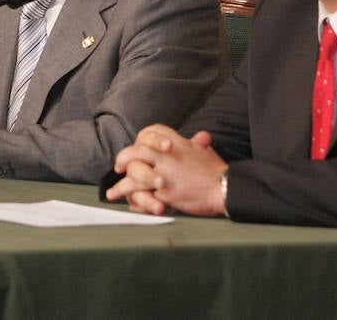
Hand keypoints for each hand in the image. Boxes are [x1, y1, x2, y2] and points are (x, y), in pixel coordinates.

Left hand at [105, 125, 227, 216]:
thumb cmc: (216, 172)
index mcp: (177, 142)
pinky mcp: (164, 191)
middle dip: (124, 158)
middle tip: (118, 168)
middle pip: (136, 149)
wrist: (224, 189)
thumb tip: (201, 137)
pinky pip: (142, 193)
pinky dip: (133, 200)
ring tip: (112, 193)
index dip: (142, 139)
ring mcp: (164, 172)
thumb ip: (197, 145)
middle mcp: (167, 154)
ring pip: (135, 173)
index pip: (152, 132)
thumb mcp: (205, 152)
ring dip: (122, 184)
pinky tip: (128, 204)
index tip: (137, 146)